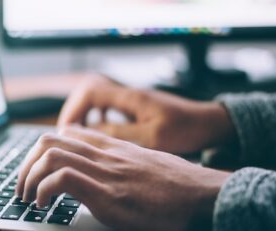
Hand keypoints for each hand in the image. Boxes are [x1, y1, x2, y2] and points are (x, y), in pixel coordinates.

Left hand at [16, 126, 230, 230]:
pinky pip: (62, 179)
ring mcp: (105, 172)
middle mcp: (105, 154)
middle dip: (26, 163)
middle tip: (22, 185)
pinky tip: (44, 204)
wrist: (204, 195)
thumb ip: (123, 163)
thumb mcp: (146, 165)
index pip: (67, 133)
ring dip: (28, 177)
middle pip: (50, 140)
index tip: (37, 168)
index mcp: (113, 147)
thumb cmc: (178, 185)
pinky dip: (44, 190)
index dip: (43, 149)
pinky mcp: (107, 193)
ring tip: (27, 197)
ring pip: (50, 155)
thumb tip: (109, 174)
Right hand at [58, 77, 235, 153]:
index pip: (90, 91)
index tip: (67, 130)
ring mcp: (132, 100)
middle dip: (74, 112)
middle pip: (88, 92)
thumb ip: (120, 134)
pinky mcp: (136, 107)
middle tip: (67, 134)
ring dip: (84, 115)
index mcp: (131, 97)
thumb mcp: (152, 137)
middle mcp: (128, 94)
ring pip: (96, 99)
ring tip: (78, 135)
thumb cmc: (186, 130)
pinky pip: (107, 107)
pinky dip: (97, 118)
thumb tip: (90, 133)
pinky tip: (98, 133)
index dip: (73, 109)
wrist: (208, 123)